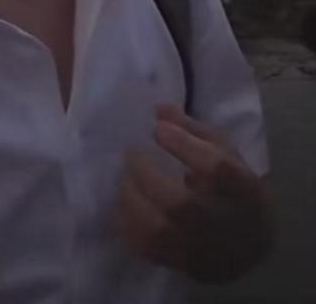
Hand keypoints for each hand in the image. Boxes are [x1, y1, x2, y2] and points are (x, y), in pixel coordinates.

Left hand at [114, 103, 273, 283]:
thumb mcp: (224, 151)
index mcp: (243, 188)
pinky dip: (127, 225)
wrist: (249, 244)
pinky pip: (146, 249)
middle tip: (131, 153)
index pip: (215, 168)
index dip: (183, 144)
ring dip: (131, 199)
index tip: (158, 128)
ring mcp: (202, 250)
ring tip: (125, 178)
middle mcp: (224, 224)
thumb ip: (192, 129)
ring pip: (158, 230)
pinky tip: (124, 204)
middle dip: (146, 174)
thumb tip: (158, 110)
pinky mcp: (183, 265)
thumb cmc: (233, 187)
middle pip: (180, 204)